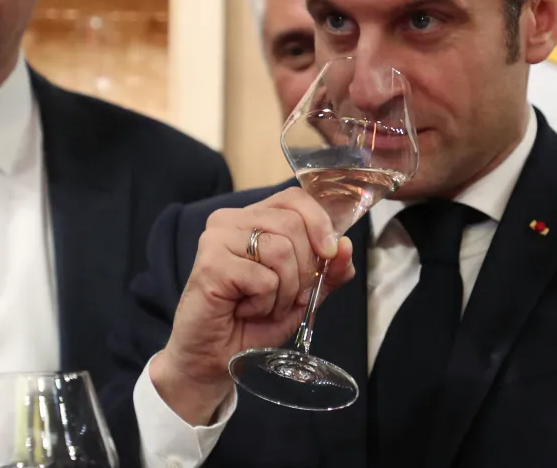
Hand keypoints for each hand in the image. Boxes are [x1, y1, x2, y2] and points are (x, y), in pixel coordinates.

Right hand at [150, 187, 355, 423]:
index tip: (329, 254)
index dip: (319, 223)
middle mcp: (232, 220)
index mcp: (254, 218)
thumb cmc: (254, 323)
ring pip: (281, 250)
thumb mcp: (303, 293)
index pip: (294, 199)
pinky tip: (245, 310)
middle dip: (303, 270)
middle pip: (292, 224)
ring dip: (285, 291)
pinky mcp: (211, 263)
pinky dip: (265, 303)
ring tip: (264, 305)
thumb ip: (328, 270)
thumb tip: (345, 247)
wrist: (216, 358)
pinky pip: (264, 278)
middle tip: (286, 296)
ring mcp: (217, 238)